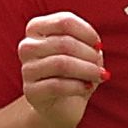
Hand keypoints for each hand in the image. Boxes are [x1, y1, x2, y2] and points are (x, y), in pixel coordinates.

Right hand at [18, 12, 104, 127]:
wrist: (61, 106)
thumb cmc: (74, 73)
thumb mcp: (83, 53)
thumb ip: (89, 44)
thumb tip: (96, 49)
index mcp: (36, 29)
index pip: (64, 21)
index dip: (87, 32)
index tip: (98, 45)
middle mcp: (27, 46)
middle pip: (64, 42)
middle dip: (89, 55)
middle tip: (100, 67)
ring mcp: (26, 69)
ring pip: (61, 63)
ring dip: (87, 70)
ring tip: (98, 77)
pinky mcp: (31, 91)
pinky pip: (57, 85)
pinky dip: (78, 86)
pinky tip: (86, 88)